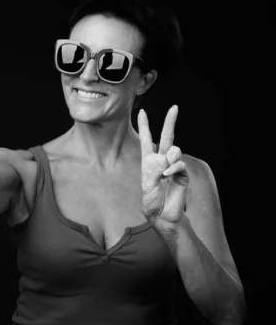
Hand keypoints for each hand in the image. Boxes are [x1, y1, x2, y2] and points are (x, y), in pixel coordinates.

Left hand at [137, 105, 188, 232]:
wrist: (163, 216)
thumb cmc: (152, 203)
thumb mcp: (147, 187)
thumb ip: (154, 172)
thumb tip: (166, 159)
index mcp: (148, 162)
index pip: (146, 140)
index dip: (145, 126)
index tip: (142, 111)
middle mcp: (161, 161)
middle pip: (166, 137)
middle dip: (169, 122)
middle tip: (174, 107)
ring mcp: (173, 167)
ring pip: (175, 150)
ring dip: (170, 158)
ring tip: (164, 173)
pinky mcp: (182, 175)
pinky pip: (180, 164)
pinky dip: (174, 168)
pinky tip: (168, 175)